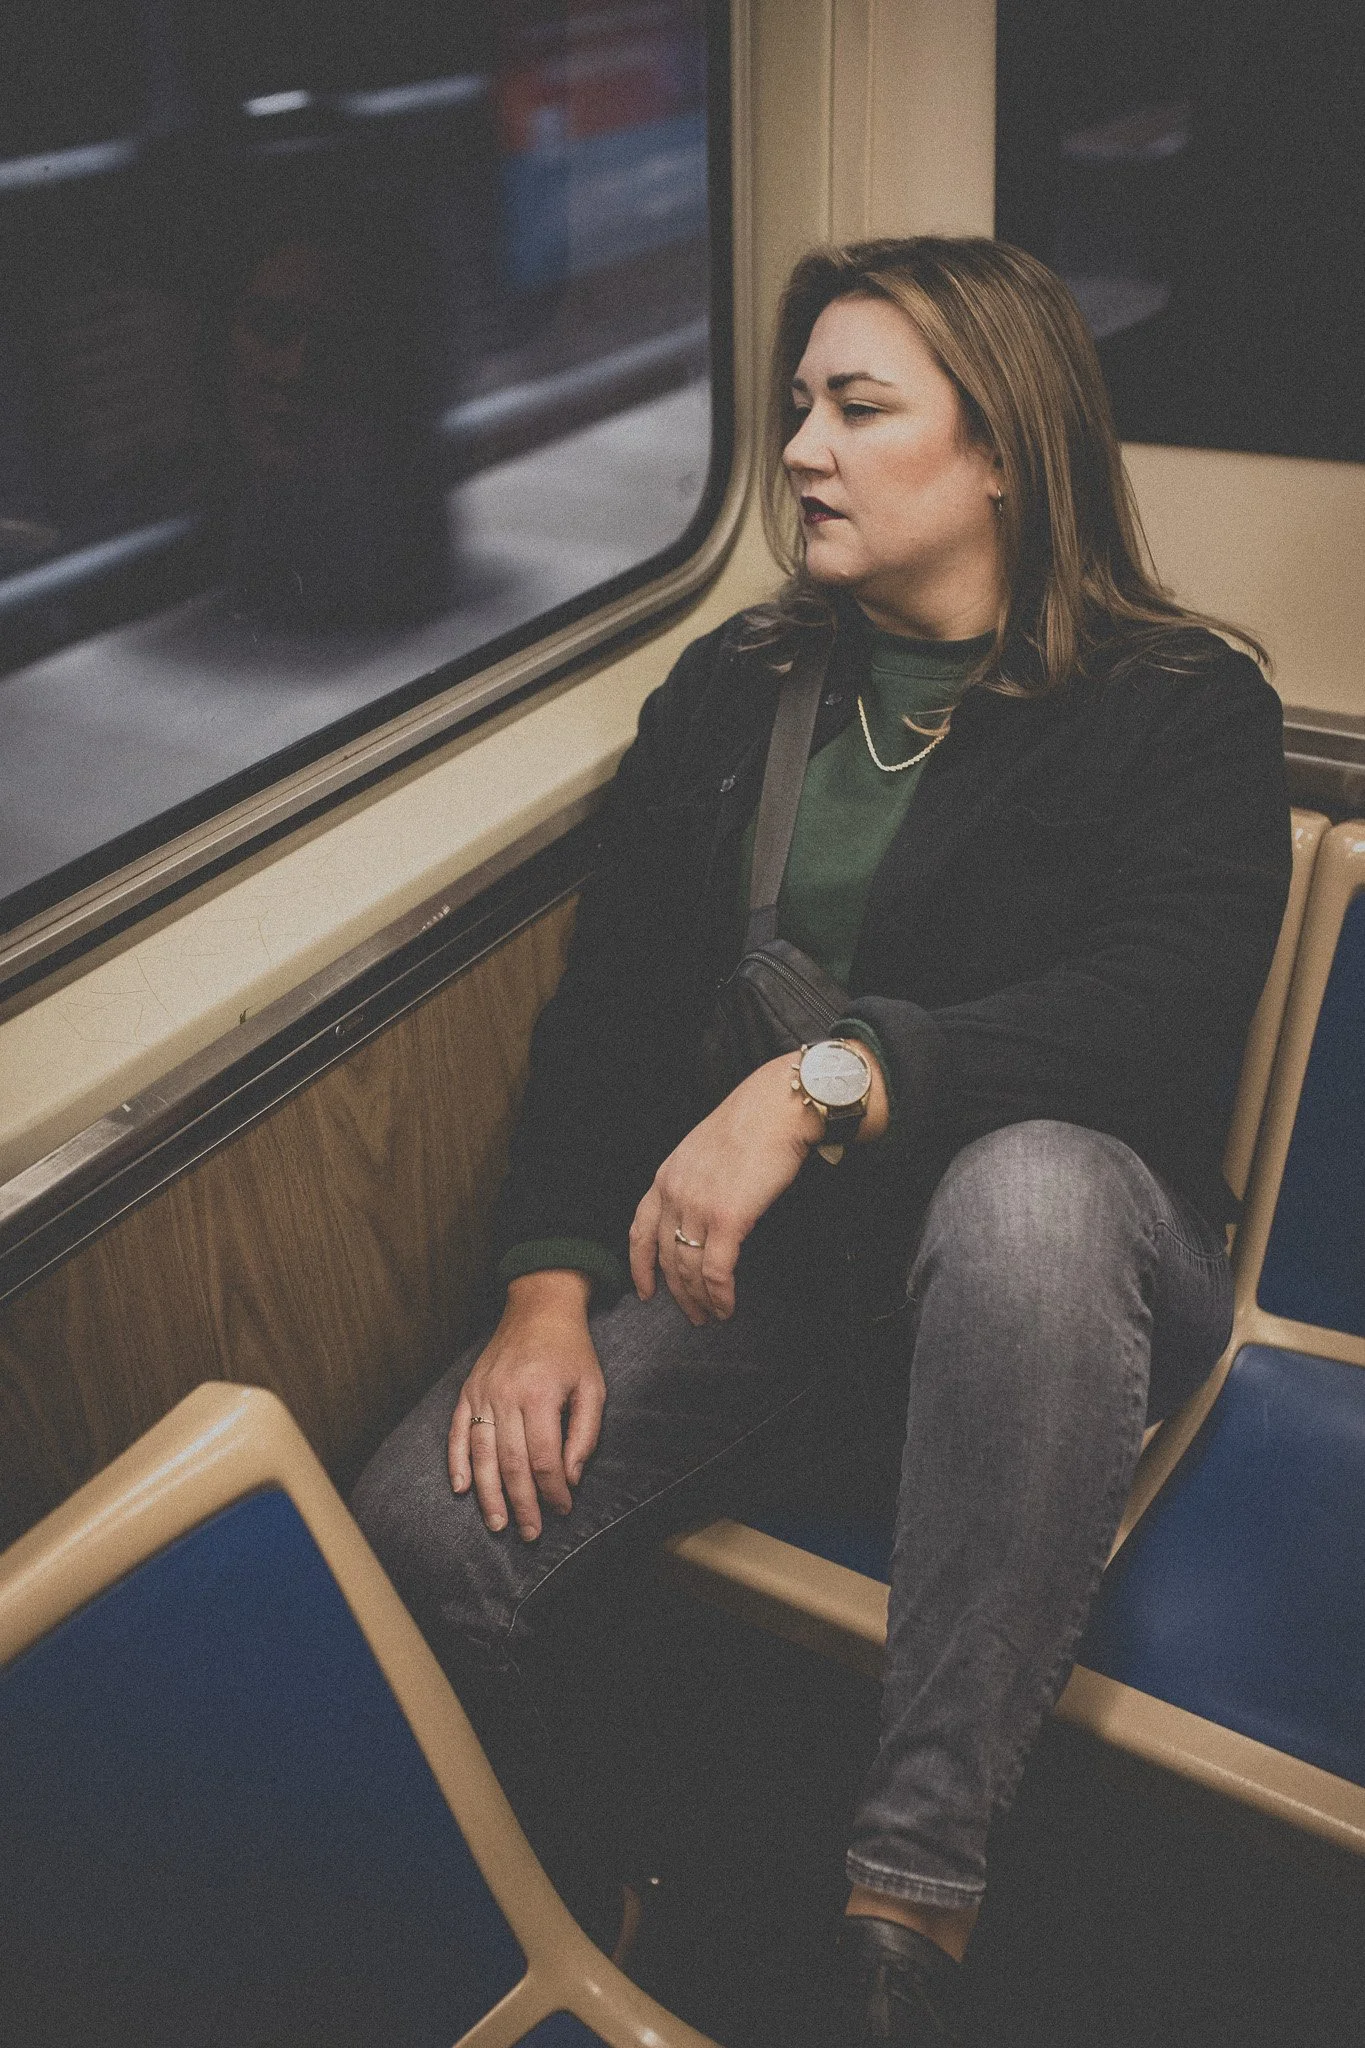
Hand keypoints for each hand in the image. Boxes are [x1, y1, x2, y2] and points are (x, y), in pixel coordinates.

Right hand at [448, 1270, 603, 1540]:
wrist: (539, 1308)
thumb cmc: (572, 1351)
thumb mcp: (593, 1387)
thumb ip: (585, 1434)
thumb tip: (571, 1478)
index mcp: (540, 1396)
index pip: (544, 1459)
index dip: (553, 1491)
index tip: (563, 1511)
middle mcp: (506, 1396)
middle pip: (511, 1464)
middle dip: (522, 1504)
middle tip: (531, 1534)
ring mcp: (482, 1393)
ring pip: (482, 1455)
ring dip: (489, 1494)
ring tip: (499, 1524)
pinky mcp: (468, 1390)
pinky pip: (457, 1432)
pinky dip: (457, 1463)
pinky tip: (462, 1489)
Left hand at [629, 1052, 821, 1324]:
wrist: (776, 1108)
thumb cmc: (751, 1123)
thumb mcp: (704, 1150)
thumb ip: (695, 1181)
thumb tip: (703, 1213)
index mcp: (665, 1177)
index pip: (639, 1232)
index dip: (640, 1267)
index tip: (645, 1291)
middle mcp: (674, 1194)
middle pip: (666, 1258)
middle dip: (677, 1293)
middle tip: (691, 1315)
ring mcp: (697, 1207)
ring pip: (689, 1269)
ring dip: (700, 1300)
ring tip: (711, 1316)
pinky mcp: (727, 1219)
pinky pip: (717, 1271)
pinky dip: (720, 1295)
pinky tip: (727, 1306)